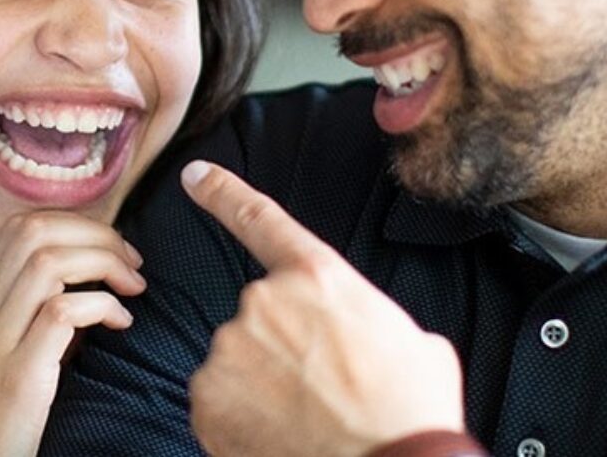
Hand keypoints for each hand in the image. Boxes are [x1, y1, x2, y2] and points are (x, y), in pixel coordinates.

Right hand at [0, 211, 146, 456]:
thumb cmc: (2, 413)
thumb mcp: (19, 350)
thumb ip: (45, 314)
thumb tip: (97, 286)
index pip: (23, 226)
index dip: (76, 223)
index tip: (112, 251)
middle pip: (35, 230)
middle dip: (96, 233)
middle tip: (132, 264)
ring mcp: (0, 342)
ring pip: (48, 262)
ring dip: (103, 262)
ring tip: (133, 288)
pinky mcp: (19, 376)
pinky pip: (60, 314)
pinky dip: (102, 306)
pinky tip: (121, 324)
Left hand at [182, 160, 465, 456]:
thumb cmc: (410, 412)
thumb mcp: (413, 342)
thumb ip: (366, 319)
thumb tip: (362, 336)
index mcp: (318, 277)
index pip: (260, 221)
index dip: (222, 193)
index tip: (193, 175)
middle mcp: (264, 302)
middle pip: (260, 318)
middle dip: (284, 349)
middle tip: (323, 386)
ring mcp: (230, 350)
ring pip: (238, 363)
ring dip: (263, 387)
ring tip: (308, 417)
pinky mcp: (208, 399)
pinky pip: (219, 403)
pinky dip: (241, 420)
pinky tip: (280, 436)